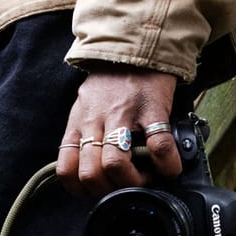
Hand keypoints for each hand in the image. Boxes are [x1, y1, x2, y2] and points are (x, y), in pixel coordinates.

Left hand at [57, 67, 181, 196]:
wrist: (137, 44)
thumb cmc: (111, 83)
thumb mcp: (86, 108)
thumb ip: (86, 136)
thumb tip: (95, 172)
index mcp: (78, 123)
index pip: (66, 169)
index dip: (80, 189)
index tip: (96, 191)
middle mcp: (95, 120)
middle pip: (90, 172)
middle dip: (108, 190)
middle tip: (124, 188)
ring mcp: (123, 114)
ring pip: (114, 164)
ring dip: (131, 182)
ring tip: (144, 179)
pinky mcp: (151, 108)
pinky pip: (157, 146)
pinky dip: (166, 164)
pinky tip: (170, 168)